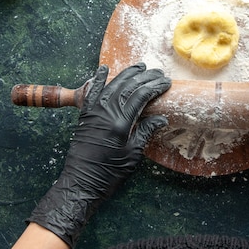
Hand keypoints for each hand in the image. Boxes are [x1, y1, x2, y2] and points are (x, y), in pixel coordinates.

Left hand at [26, 63, 170, 247]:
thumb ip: (146, 132)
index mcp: (121, 122)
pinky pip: (92, 92)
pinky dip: (98, 78)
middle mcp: (106, 112)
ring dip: (127, 74)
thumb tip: (161, 118)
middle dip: (145, 77)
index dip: (155, 87)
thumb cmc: (110, 172)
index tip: (166, 83)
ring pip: (113, 85)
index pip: (141, 96)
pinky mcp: (86, 115)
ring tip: (139, 66)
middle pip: (128, 87)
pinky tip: (105, 68)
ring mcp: (94, 111)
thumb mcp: (133, 154)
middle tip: (158, 72)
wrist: (82, 181)